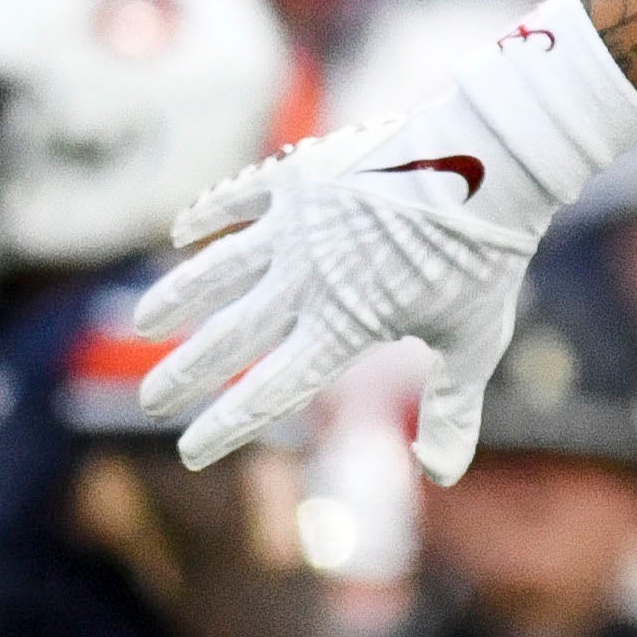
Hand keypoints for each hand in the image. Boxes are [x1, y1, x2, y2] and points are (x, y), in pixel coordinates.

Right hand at [135, 0, 636, 479]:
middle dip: (185, 374)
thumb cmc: (487, 255)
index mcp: (344, 325)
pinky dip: (207, 214)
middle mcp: (306, 279)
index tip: (191, 451)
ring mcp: (297, 225)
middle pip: (230, 338)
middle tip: (151, 400)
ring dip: (177, 298)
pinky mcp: (300, 176)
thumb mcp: (475, 338)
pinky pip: (238, 198)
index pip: (270, 392)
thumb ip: (452, 407)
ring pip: (216, 269)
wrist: (492, 161)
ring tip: (143, 322)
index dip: (226, 426)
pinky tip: (182, 232)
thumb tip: (442, 476)